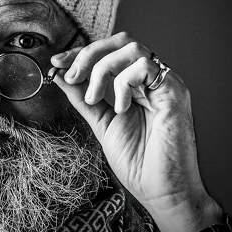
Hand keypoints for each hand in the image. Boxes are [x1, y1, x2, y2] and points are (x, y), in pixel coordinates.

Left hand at [51, 32, 222, 231]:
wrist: (160, 191)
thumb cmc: (135, 161)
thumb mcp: (99, 122)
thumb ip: (82, 97)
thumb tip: (60, 74)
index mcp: (133, 85)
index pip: (107, 53)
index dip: (80, 53)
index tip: (56, 61)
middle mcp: (149, 80)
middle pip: (119, 41)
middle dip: (88, 54)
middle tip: (71, 76)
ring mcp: (163, 83)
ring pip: (131, 47)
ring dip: (102, 69)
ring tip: (95, 100)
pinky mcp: (174, 91)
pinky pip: (145, 66)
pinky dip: (123, 83)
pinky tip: (121, 108)